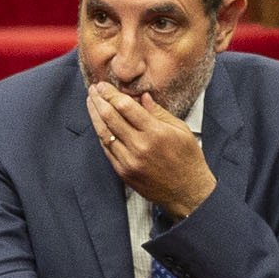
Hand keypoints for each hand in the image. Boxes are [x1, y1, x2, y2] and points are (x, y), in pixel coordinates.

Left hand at [87, 80, 215, 218]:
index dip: (111, 94)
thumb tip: (142, 96)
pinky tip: (99, 123)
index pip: (125, 106)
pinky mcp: (124, 172)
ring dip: (95, 116)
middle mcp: (140, 146)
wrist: (187, 192)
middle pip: (111, 117)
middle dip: (99, 100)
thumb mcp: (180, 130)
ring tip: (91, 103)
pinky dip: (101, 134)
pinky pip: (107, 149)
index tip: (104, 85)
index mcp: (155, 132)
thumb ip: (159, 112)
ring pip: (104, 133)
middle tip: (93, 90)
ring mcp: (129, 161)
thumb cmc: (187, 159)